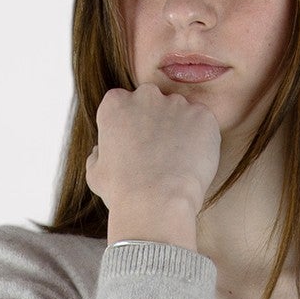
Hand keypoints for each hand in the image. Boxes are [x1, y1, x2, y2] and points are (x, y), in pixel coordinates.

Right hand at [85, 81, 221, 221]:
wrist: (156, 202)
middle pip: (154, 102)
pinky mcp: (202, 115)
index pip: (124, 104)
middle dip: (156, 122)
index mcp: (115, 103)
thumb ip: (99, 153)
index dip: (131, 127)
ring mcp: (177, 103)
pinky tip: (193, 163)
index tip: (136, 147)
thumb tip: (102, 150)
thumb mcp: (96, 173)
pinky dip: (202, 140)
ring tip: (178, 163)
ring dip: (181, 131)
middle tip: (159, 154)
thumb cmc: (122, 192)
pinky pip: (204, 124)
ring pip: (181, 112)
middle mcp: (146, 95)